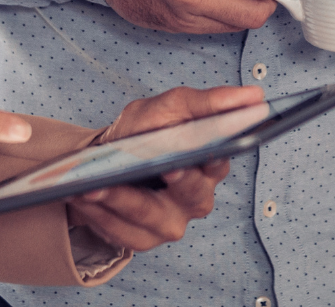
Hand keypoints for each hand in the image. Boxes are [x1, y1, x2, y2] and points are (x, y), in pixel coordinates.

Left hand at [64, 85, 262, 249]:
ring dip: (121, 199)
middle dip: (175, 181)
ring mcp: (171, 222)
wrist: (106, 160)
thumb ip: (205, 102)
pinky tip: (83, 196)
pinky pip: (123, 232)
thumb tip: (252, 95)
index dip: (214, 156)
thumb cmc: (144, 132)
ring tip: (94, 185)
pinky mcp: (143, 239)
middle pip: (192, 193)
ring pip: (151, 216)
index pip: (220, 160)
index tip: (207, 148)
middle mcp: (197, 198)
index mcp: (210, 164)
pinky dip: (101, 213)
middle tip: (163, 168)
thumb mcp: (169, 107)